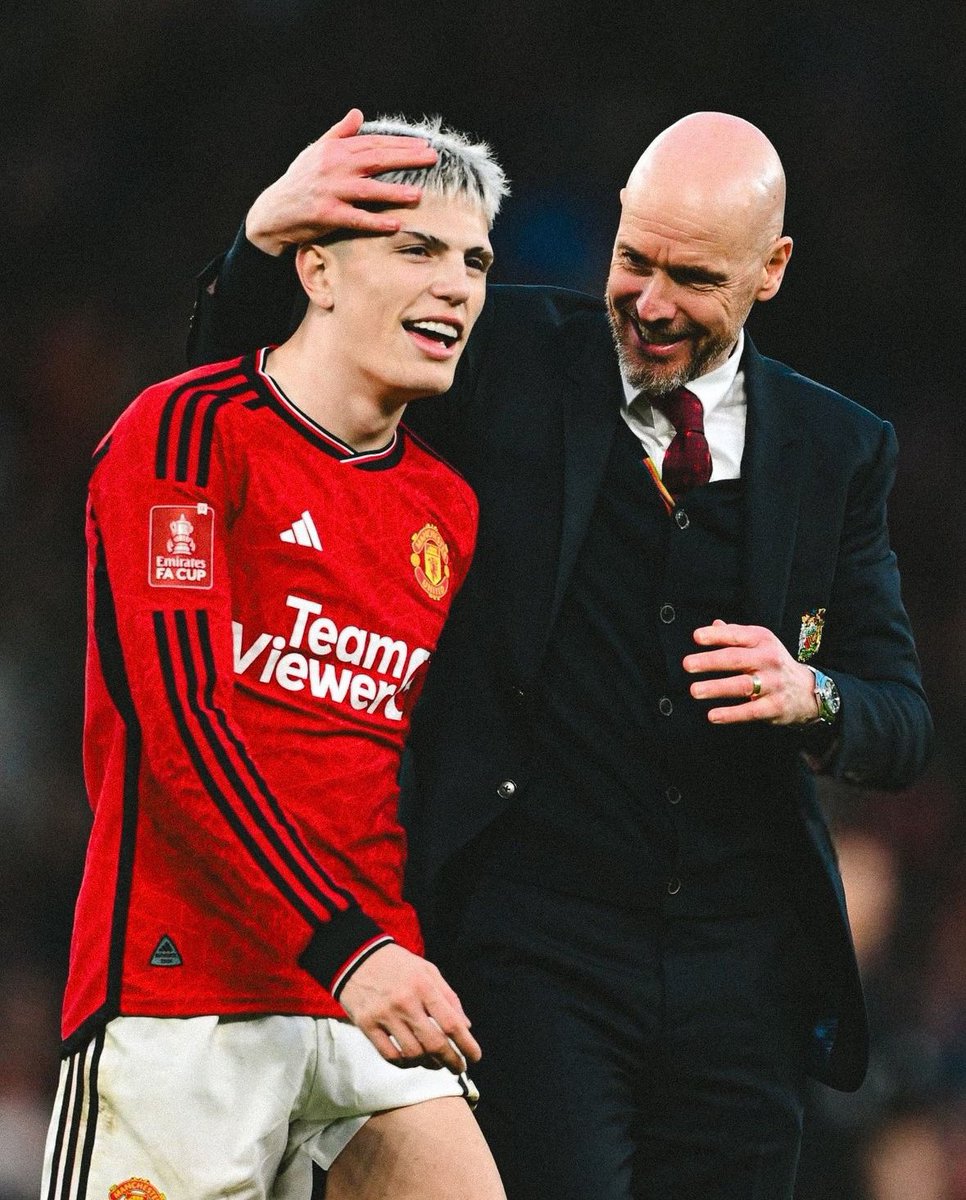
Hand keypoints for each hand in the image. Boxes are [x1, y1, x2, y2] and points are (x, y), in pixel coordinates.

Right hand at [245, 108, 438, 254]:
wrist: (274, 212)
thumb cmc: (299, 182)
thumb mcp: (316, 151)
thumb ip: (339, 133)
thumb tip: (358, 114)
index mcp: (334, 150)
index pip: (373, 143)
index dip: (400, 143)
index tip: (423, 144)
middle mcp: (334, 167)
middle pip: (376, 160)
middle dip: (406, 158)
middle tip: (432, 158)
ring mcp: (331, 191)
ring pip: (369, 190)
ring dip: (394, 192)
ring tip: (418, 194)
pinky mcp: (328, 215)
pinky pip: (357, 219)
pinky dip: (376, 222)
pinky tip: (395, 224)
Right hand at [338, 943, 479, 1073]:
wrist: (356, 956)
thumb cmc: (397, 964)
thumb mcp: (427, 970)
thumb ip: (448, 997)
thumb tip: (465, 1026)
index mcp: (424, 986)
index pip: (451, 1023)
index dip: (466, 1044)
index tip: (475, 1057)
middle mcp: (405, 1002)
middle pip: (434, 1043)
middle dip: (451, 1061)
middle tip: (459, 1067)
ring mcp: (384, 1015)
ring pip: (413, 1053)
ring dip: (429, 1064)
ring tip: (435, 1063)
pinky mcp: (367, 1025)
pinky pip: (389, 1055)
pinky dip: (404, 1063)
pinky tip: (411, 1061)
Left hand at [684, 619, 818, 725]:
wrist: (807, 690)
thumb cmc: (772, 663)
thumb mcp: (759, 643)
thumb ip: (735, 634)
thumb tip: (714, 624)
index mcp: (762, 640)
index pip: (737, 635)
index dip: (716, 636)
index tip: (697, 637)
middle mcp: (769, 659)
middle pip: (736, 659)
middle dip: (710, 661)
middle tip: (688, 664)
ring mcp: (773, 684)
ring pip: (742, 685)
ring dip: (717, 688)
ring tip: (695, 690)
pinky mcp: (774, 706)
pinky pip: (750, 711)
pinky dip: (731, 714)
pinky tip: (713, 715)